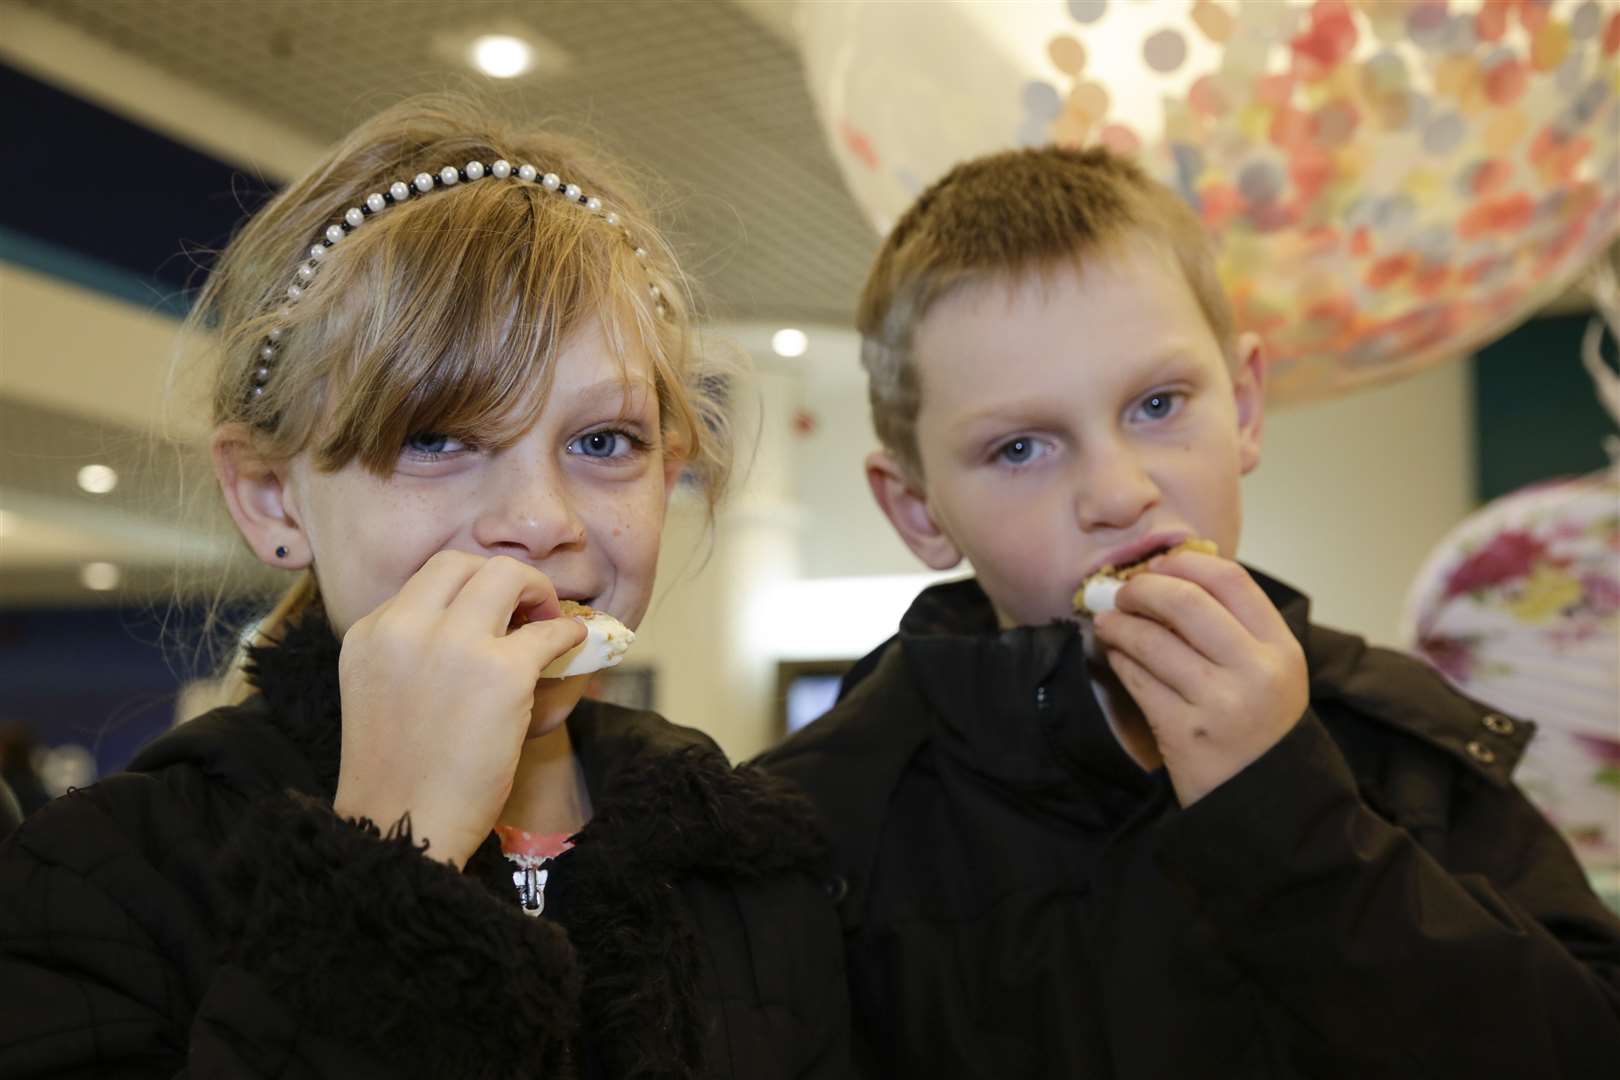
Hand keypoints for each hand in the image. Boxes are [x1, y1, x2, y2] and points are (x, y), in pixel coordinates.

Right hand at [333, 552, 586, 867]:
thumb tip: (485, 626)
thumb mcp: (384, 692)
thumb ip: (416, 652)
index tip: (491, 612)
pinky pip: (550, 631)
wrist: (403, 829)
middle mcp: (404, 627)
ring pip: (508, 576)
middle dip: (502, 578)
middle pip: (464, 563)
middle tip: (526, 606)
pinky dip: (568, 632)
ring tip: (549, 619)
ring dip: (537, 591)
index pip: (427, 579)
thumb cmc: (400, 777)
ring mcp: (453, 645)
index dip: (468, 589)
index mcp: (371, 634)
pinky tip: (572, 645)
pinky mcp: (501, 672)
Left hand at [1092, 552, 1307, 806]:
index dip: (1185, 563)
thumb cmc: (1259, 726)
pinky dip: (1120, 660)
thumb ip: (1231, 626)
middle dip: (1143, 590)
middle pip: (1186, 602)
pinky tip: (1116, 655)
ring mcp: (1220, 703)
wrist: (1269, 803)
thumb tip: (1167, 577)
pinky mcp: (1185, 733)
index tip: (1158, 566)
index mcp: (1281, 648)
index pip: (1231, 580)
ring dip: (1120, 624)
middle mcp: (1255, 671)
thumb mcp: (1268, 671)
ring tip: (1108, 622)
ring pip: (1152, 641)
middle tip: (1122, 593)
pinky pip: (1138, 680)